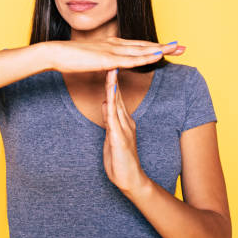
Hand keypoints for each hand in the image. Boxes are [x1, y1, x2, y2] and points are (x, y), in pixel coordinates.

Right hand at [48, 36, 185, 72]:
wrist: (55, 53)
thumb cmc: (69, 57)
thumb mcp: (91, 59)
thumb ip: (103, 60)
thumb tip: (111, 65)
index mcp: (111, 44)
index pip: (138, 45)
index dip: (155, 46)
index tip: (169, 47)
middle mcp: (115, 44)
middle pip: (145, 45)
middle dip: (164, 47)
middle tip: (182, 47)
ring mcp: (112, 50)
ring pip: (141, 50)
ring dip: (160, 49)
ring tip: (176, 49)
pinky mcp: (107, 58)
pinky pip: (130, 59)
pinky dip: (146, 57)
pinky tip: (157, 56)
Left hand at [101, 68, 150, 193]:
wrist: (131, 180)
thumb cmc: (121, 161)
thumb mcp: (111, 137)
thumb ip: (109, 120)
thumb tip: (105, 103)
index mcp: (123, 121)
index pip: (116, 97)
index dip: (112, 81)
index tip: (108, 65)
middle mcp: (125, 122)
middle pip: (117, 96)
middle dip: (113, 77)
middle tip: (111, 58)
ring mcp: (123, 129)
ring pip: (116, 103)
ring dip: (113, 86)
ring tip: (111, 69)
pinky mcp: (119, 138)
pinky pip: (113, 118)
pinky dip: (111, 105)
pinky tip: (109, 94)